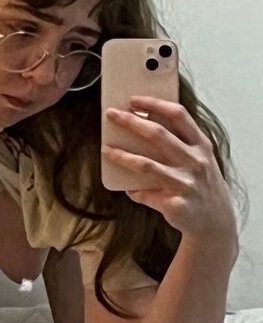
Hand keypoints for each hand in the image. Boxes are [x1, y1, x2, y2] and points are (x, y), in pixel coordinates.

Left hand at [102, 96, 237, 241]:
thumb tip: (144, 125)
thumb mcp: (201, 159)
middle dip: (131, 122)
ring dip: (122, 156)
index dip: (155, 104)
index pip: (178, 115)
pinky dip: (133, 190)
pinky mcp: (175, 204)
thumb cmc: (202, 185)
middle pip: (157, 134)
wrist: (215, 223)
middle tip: (111, 114)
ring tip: (106, 150)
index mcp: (201, 146)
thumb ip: (181, 143)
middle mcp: (195, 162)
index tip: (134, 100)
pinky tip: (127, 188)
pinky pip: (144, 194)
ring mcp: (185, 184)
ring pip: (146, 165)